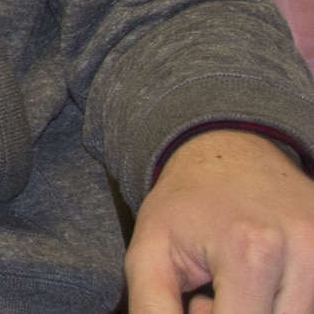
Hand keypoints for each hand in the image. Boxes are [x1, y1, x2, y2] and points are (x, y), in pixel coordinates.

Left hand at [130, 129, 313, 312]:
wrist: (228, 151)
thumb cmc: (185, 205)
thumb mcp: (150, 254)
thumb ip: (154, 309)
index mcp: (251, 251)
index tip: (199, 302)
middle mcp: (303, 251)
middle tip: (212, 295)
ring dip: (265, 312)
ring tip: (236, 284)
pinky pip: (309, 300)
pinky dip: (285, 303)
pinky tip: (261, 280)